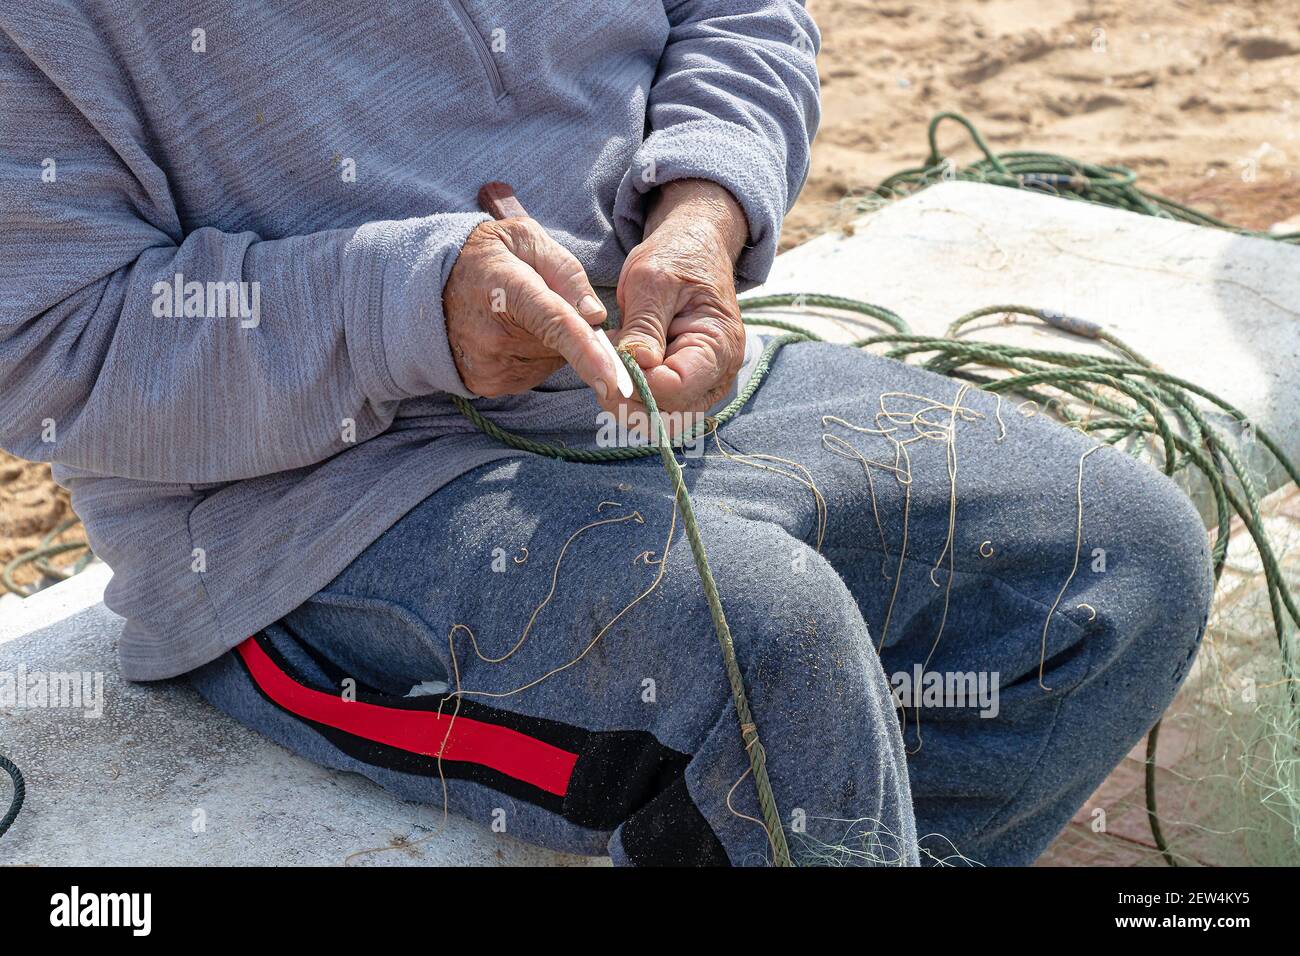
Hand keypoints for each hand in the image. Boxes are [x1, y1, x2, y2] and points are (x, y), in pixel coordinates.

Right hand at [444, 217, 619, 399]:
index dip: (588, 354)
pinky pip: (534, 373)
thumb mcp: (525, 238)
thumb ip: (565, 271)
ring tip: (513, 315)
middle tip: (535, 298)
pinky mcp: (488, 384)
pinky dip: (533, 356)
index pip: (555, 325)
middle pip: (562, 344)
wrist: (427, 284)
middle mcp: (494, 336)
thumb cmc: (487, 256)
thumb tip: (595, 316)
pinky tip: (507, 334)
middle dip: (565, 324)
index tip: (614, 380)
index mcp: (508, 290)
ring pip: (550, 361)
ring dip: (547, 342)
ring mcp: (489, 365)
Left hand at [615, 179, 749, 414]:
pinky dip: (638, 397)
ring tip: (611, 371)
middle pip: (675, 412)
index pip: (678, 388)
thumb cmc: (676, 257)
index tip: (609, 369)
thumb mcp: (652, 279)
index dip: (640, 386)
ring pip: (667, 417)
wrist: (693, 248)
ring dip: (633, 403)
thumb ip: (645, 325)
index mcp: (719, 344)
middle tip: (601, 376)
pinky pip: (664, 405)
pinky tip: (622, 373)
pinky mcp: (689, 383)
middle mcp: (720, 372)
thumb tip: (638, 365)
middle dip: (633, 401)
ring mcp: (706, 382)